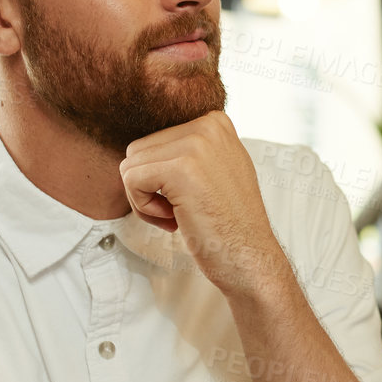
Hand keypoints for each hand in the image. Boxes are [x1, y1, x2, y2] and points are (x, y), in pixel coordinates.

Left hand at [118, 112, 286, 296]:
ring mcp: (196, 144)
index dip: (161, 178)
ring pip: (130, 165)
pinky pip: (131, 180)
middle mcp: (208, 126)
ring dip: (145, 199)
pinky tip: (175, 219)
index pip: (155, 141)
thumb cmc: (229, 225)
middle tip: (181, 211)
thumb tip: (148, 148)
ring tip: (178, 215)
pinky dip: (143, 208)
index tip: (192, 198)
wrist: (251, 259)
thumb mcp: (217, 170)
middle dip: (149, 187)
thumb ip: (190, 152)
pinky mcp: (181, 168)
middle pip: (138, 151)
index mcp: (215, 122)